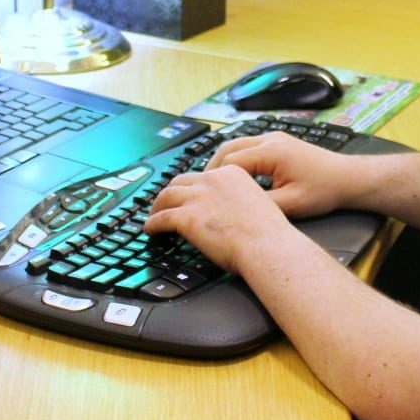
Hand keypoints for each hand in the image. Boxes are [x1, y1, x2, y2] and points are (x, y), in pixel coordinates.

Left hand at [143, 164, 296, 272]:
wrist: (267, 245)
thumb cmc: (268, 233)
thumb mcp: (256, 204)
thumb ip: (238, 200)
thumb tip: (227, 212)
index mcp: (231, 173)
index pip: (203, 176)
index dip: (192, 187)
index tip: (189, 195)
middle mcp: (213, 180)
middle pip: (181, 181)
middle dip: (172, 193)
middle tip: (167, 204)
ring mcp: (198, 196)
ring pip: (166, 196)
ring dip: (157, 206)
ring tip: (154, 216)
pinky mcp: (187, 216)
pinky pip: (161, 218)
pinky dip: (152, 224)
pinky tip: (150, 230)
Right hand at [206, 131, 362, 219]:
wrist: (348, 178)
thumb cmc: (324, 190)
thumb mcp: (291, 204)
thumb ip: (261, 204)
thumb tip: (234, 209)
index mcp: (272, 151)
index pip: (230, 161)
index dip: (214, 178)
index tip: (205, 195)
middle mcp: (271, 139)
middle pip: (228, 148)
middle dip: (213, 169)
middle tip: (203, 189)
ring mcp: (274, 138)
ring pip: (237, 145)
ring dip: (224, 163)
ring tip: (215, 185)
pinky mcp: (278, 143)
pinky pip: (249, 147)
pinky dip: (237, 160)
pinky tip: (236, 178)